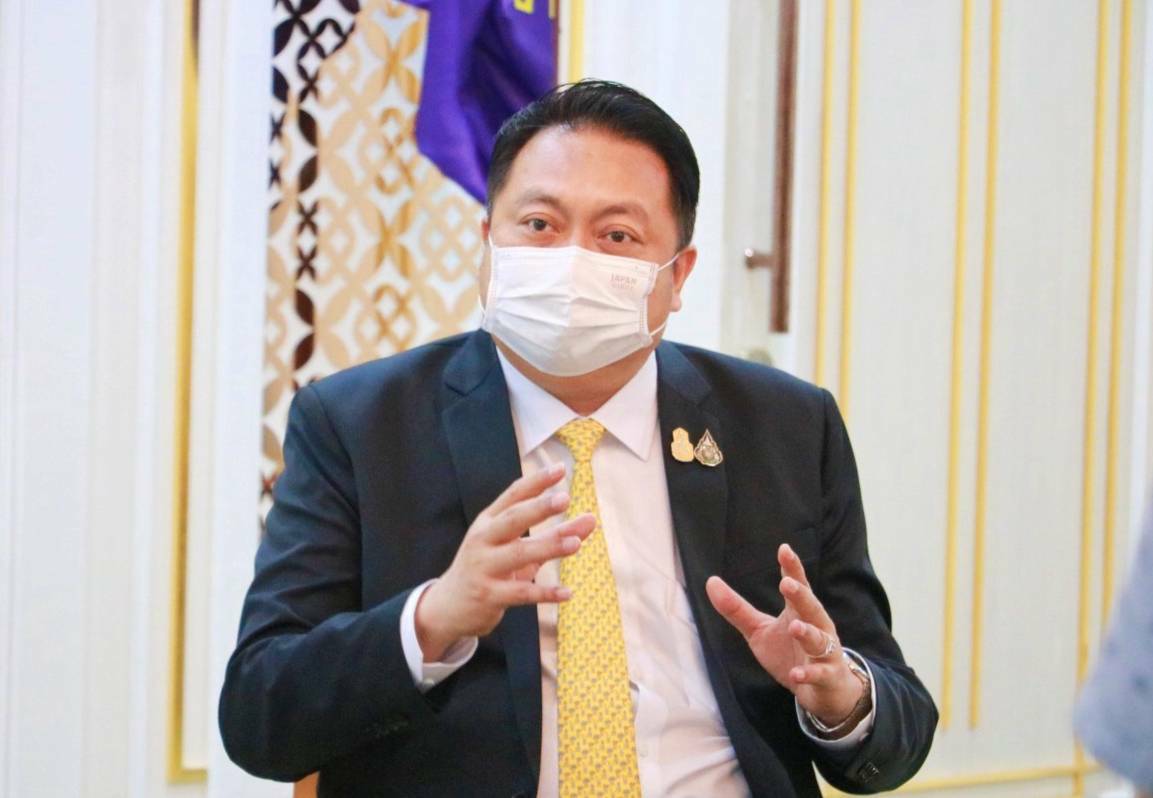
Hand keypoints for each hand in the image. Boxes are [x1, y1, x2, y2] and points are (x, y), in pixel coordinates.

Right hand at [415, 463, 595, 660]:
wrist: (448, 606)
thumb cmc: (488, 567)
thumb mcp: (517, 546)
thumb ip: (555, 533)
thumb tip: (592, 520)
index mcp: (488, 522)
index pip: (513, 495)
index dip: (536, 481)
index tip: (560, 468)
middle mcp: (483, 540)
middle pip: (512, 519)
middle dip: (538, 508)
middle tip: (564, 498)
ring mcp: (484, 568)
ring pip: (518, 554)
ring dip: (548, 547)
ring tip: (575, 543)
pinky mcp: (489, 596)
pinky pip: (521, 593)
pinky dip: (545, 593)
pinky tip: (567, 593)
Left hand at [706, 543, 864, 726]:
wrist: (821, 689)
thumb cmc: (788, 653)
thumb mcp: (758, 630)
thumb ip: (736, 609)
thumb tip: (710, 581)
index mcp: (799, 612)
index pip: (798, 586)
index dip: (792, 568)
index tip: (784, 550)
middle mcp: (817, 627)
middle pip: (811, 607)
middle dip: (801, 595)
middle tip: (787, 583)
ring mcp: (826, 652)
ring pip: (819, 639)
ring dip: (808, 633)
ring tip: (794, 626)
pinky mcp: (828, 676)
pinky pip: (820, 673)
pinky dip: (808, 673)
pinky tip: (795, 674)